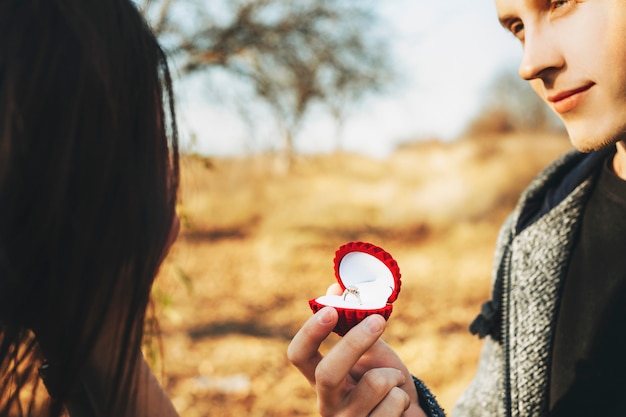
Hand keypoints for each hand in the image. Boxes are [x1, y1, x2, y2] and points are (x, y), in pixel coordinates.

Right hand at [288, 306, 425, 416]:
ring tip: (393, 382)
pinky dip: (403, 396)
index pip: (298, 355)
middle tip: (378, 320)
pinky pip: (394, 402)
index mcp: (319, 378)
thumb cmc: (383, 380)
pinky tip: (398, 405)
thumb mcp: (369, 351)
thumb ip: (354, 324)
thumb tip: (338, 286)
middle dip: (354, 343)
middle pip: (328, 373)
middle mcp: (327, 404)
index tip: (330, 310)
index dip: (310, 333)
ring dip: (393, 375)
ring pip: (374, 385)